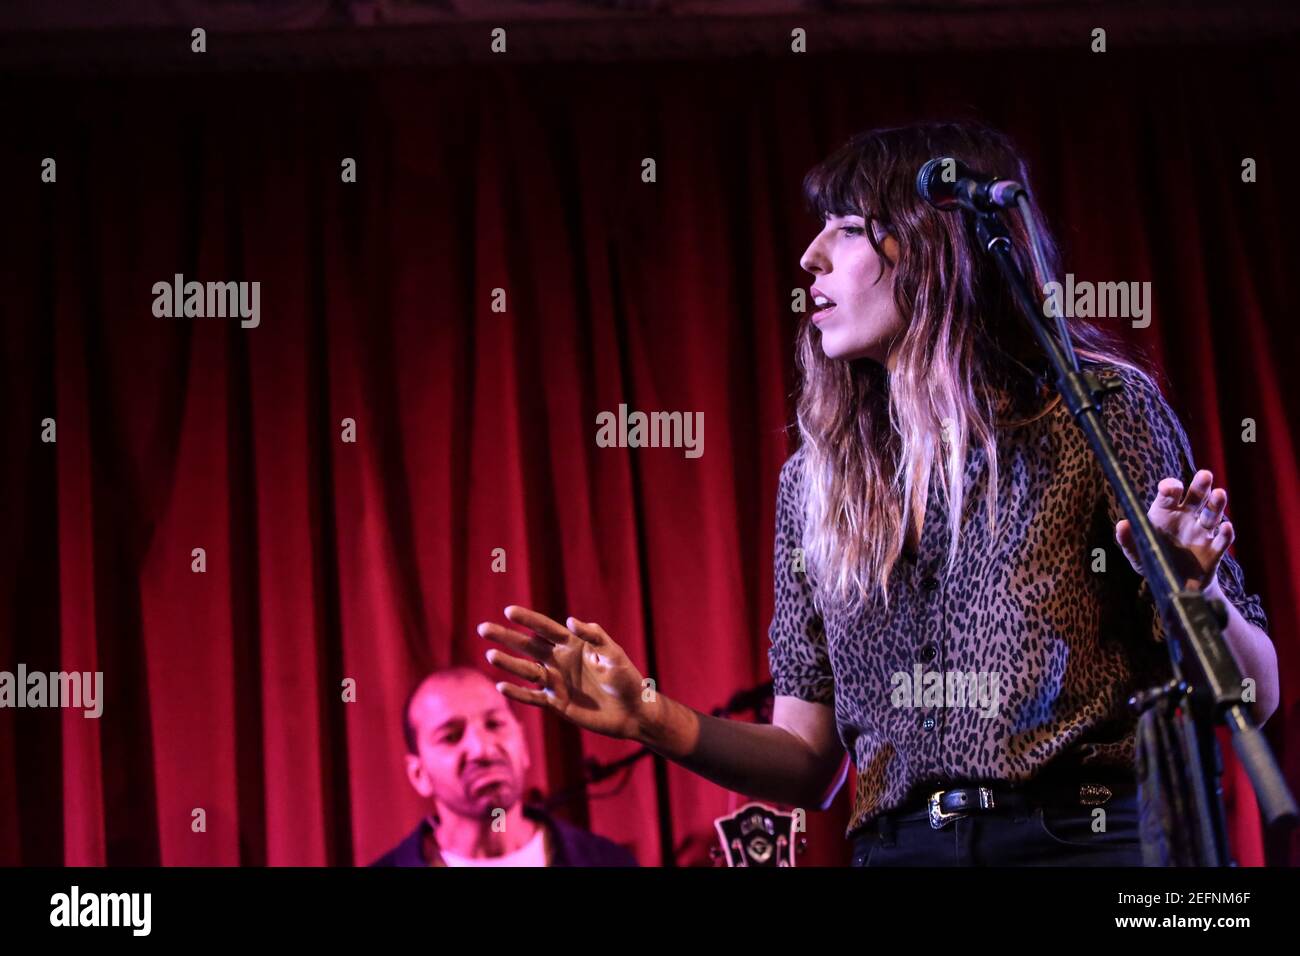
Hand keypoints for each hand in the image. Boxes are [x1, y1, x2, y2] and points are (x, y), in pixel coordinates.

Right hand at [477, 606, 647, 739]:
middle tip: (484, 628)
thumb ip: (595, 637)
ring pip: (527, 671)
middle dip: (506, 637)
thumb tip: (570, 621)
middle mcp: (561, 661)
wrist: (633, 712)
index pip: (546, 628)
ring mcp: (557, 682)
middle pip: (528, 646)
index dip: (528, 619)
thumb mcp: (615, 655)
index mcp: (574, 645)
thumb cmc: (627, 679)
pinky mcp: (558, 703)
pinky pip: (533, 697)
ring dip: (509, 663)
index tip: (509, 611)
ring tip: (491, 655)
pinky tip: (502, 686)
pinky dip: (518, 693)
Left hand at [1115, 469, 1233, 593]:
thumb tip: (1122, 524)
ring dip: (1216, 504)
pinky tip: (1226, 528)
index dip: (1170, 488)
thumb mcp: (1135, 552)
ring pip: (1212, 514)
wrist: (1172, 585)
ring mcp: (1201, 533)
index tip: (1169, 488)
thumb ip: (1127, 539)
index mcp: (1165, 513)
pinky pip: (1222, 540)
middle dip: (1200, 486)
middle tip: (1205, 475)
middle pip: (1196, 497)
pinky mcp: (1214, 551)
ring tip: (1220, 494)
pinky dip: (1226, 534)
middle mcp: (1186, 518)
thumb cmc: (1152, 560)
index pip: (1169, 495)